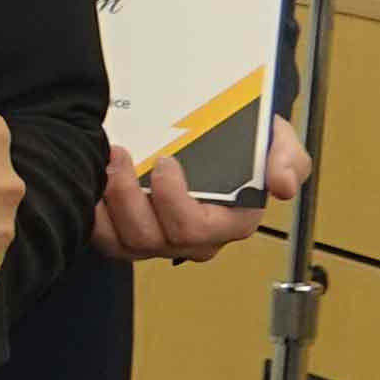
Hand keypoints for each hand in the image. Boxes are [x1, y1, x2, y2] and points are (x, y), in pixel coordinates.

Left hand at [91, 114, 303, 264]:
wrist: (219, 137)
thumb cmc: (249, 145)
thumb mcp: (279, 143)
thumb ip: (288, 160)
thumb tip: (283, 186)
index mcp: (229, 224)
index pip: (195, 229)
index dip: (174, 199)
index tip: (166, 161)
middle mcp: (191, 240)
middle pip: (151, 239)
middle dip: (129, 197)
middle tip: (121, 156)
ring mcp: (157, 240)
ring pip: (122, 242)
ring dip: (106, 203)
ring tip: (104, 164)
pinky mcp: (127, 235)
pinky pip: (102, 237)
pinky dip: (92, 212)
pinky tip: (90, 181)